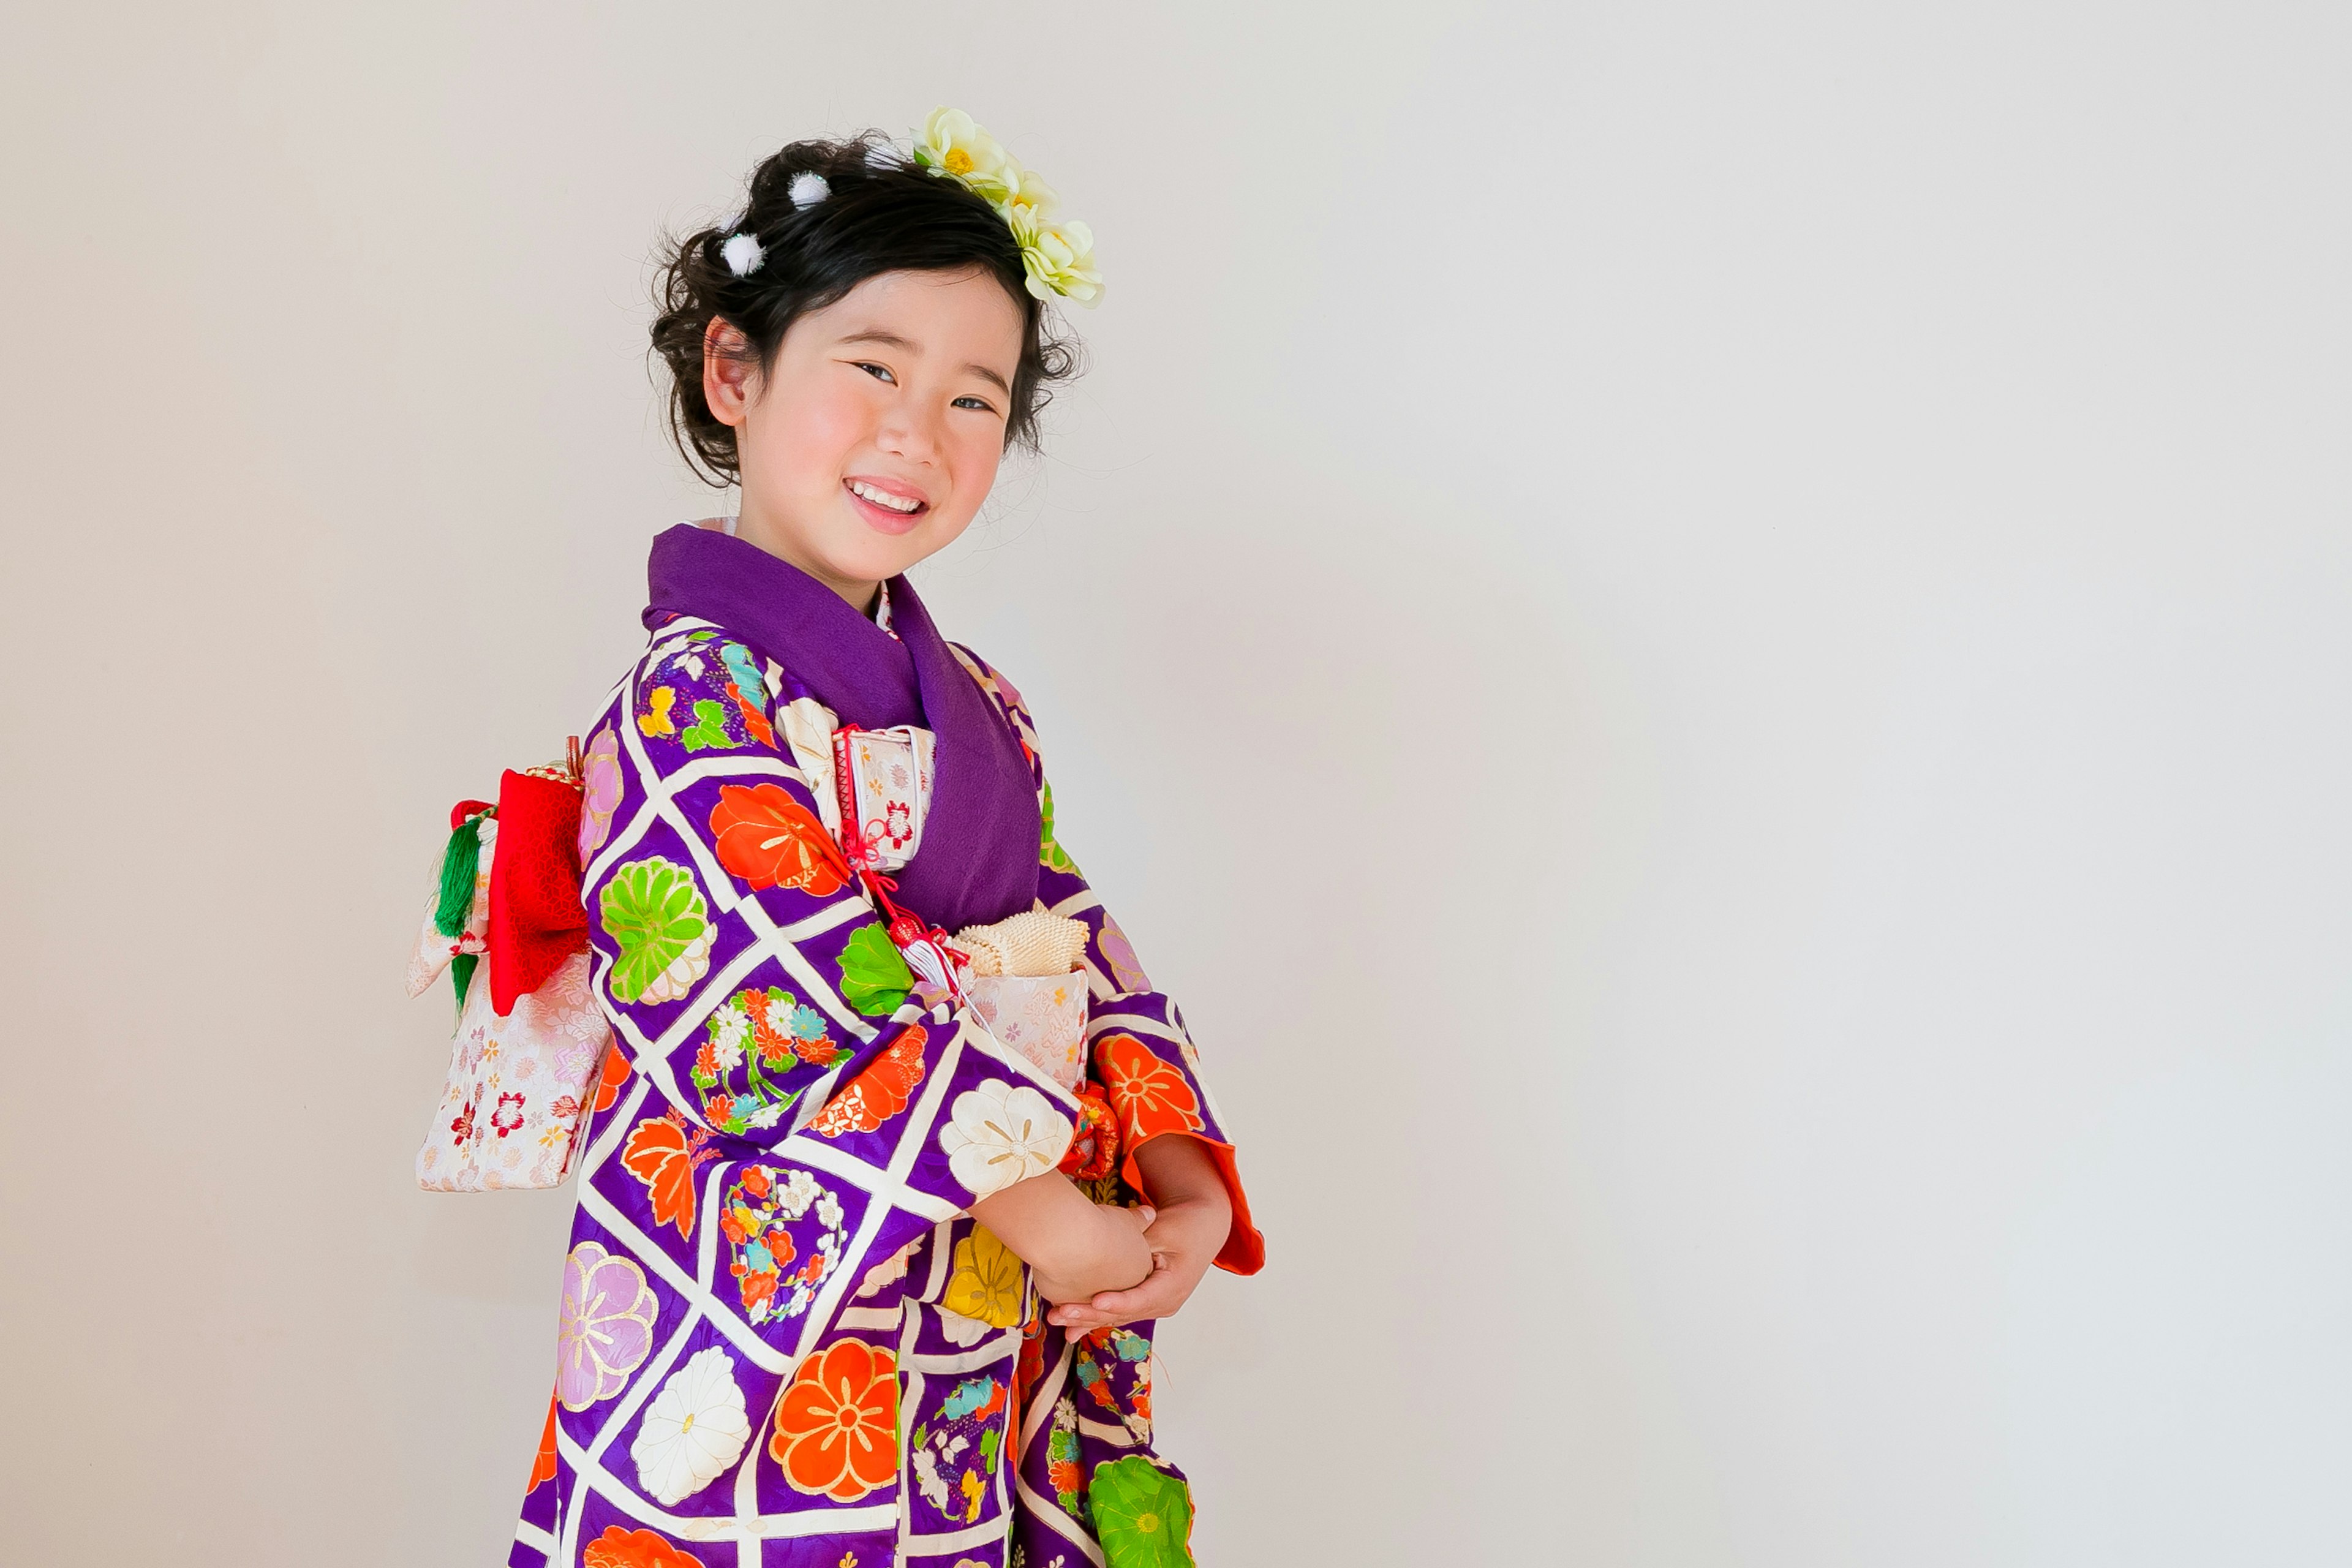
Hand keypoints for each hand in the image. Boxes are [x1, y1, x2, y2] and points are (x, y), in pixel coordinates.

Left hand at [1045, 1196, 1222, 1332]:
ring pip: (1117, 1317)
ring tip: (1057, 1319)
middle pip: (1123, 1313)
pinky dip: (1094, 1317)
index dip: (1117, 1301)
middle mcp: (1165, 1303)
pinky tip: (1069, 1327)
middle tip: (1060, 1313)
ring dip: (1086, 1319)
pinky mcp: (1143, 1303)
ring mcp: (1153, 1306)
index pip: (1141, 1298)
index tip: (1094, 1300)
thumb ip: (1139, 1241)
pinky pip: (1117, 1313)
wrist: (1201, 1229)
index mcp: (1173, 1286)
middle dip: (1090, 1315)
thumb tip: (1109, 1241)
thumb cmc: (1184, 1225)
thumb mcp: (1163, 1230)